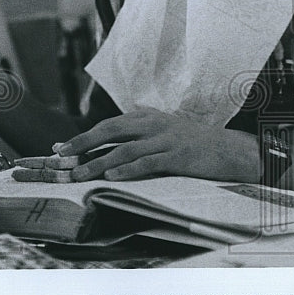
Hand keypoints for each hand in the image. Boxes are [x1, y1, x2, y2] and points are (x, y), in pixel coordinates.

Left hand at [56, 108, 259, 183]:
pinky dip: (128, 170)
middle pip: (109, 131)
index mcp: (146, 118)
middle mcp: (153, 124)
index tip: (61, 148)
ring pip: (124, 150)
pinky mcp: (178, 156)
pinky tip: (112, 176)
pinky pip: (148, 163)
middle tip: (61, 157)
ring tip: (78, 174)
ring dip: (98, 162)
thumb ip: (137, 137)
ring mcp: (165, 139)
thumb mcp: (162, 133)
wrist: (233, 150)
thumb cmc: (193, 145)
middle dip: (82, 144)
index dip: (84, 137)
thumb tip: (105, 149)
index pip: (108, 126)